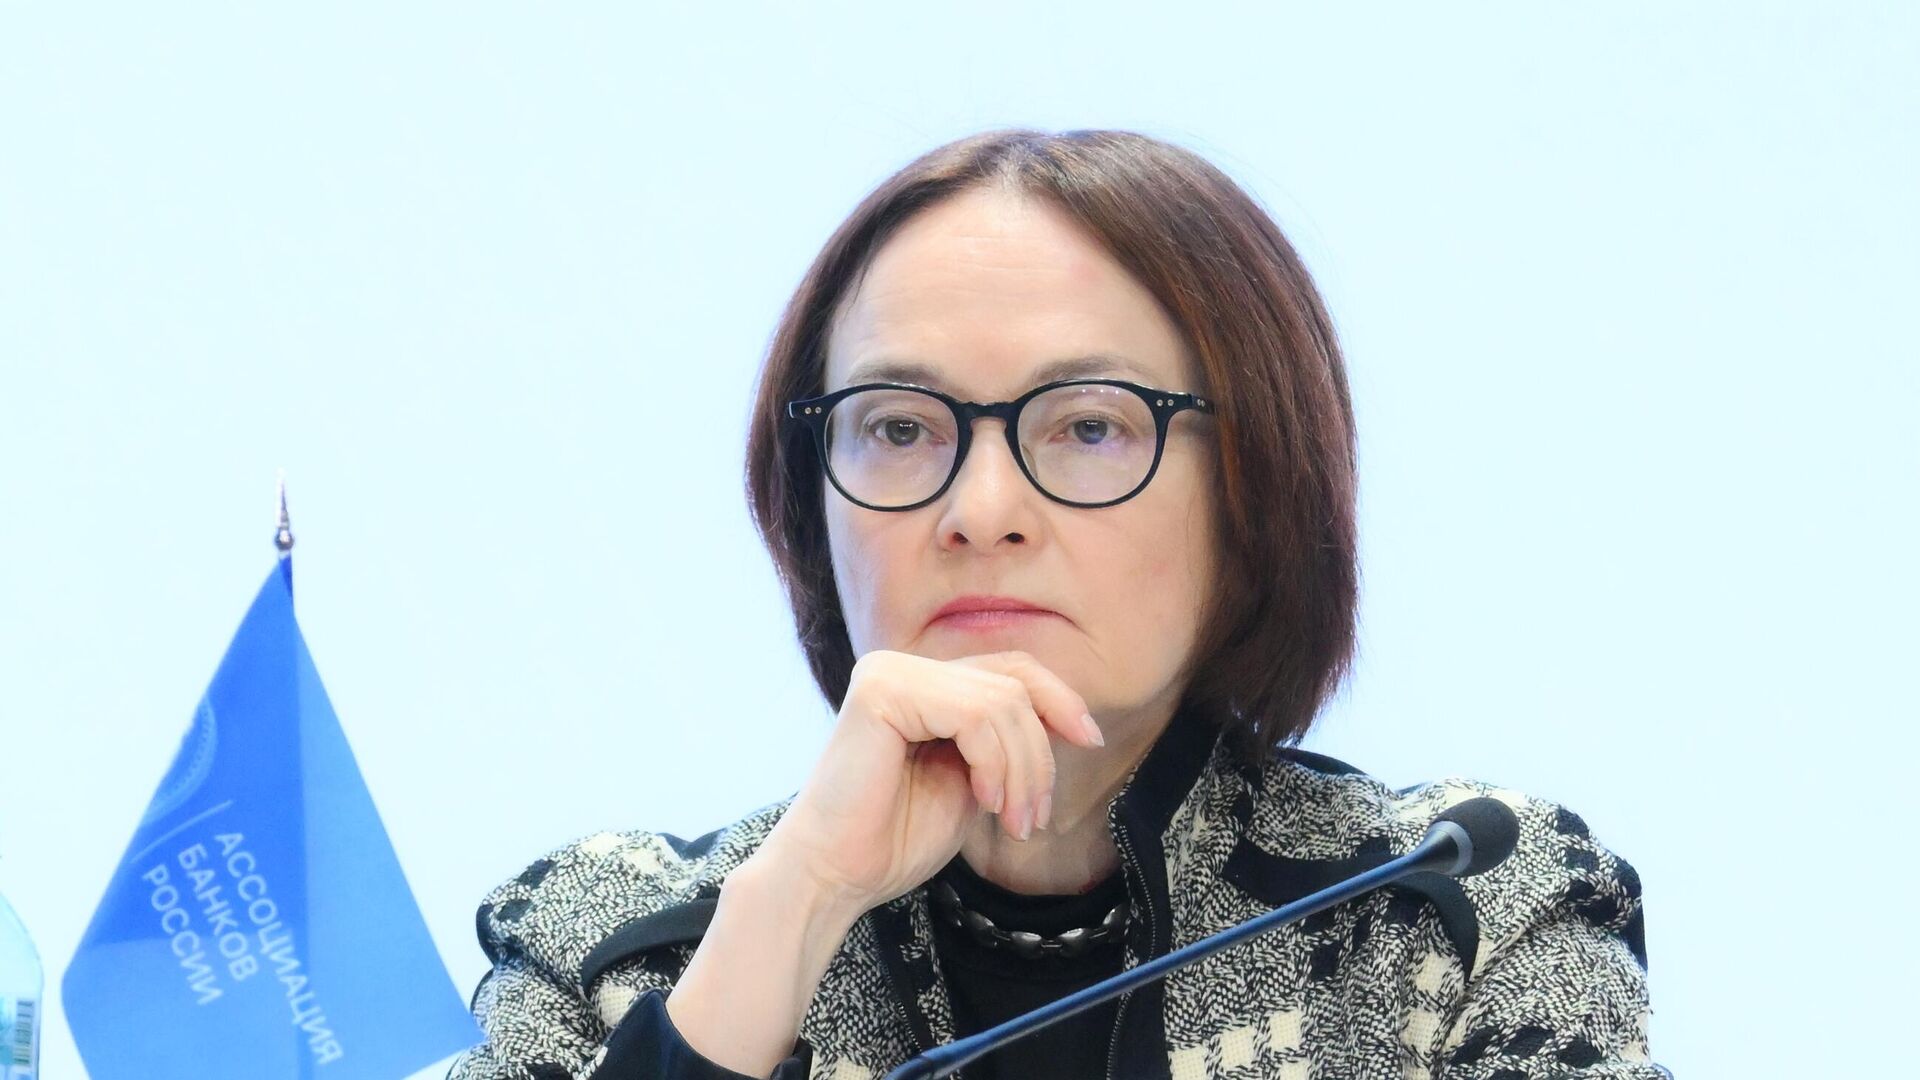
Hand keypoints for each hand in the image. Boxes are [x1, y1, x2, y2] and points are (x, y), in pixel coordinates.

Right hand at [755, 649, 1104, 919]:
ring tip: (1013, 821)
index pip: (1011, 668)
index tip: (1091, 741)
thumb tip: (1066, 717)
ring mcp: (889, 672)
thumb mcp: (973, 780)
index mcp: (923, 682)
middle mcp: (903, 666)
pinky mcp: (881, 691)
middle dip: (1039, 756)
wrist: (836, 876)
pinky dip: (996, 763)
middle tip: (1032, 818)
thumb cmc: (895, 838)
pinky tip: (985, 801)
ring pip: (1001, 702)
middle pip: (1014, 684)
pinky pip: (974, 714)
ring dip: (1022, 771)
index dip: (1060, 700)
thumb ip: (1004, 742)